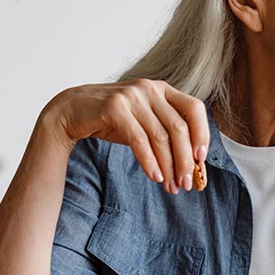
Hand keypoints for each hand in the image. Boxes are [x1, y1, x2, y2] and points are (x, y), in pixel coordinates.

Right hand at [42, 79, 208, 193]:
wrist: (71, 111)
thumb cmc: (112, 120)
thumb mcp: (143, 122)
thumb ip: (165, 135)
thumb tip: (191, 164)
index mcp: (162, 89)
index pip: (194, 108)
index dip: (202, 134)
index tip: (201, 159)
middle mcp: (150, 88)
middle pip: (179, 127)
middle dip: (185, 159)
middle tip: (186, 183)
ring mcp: (132, 96)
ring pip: (160, 136)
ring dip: (168, 166)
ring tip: (171, 186)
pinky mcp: (114, 107)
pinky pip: (138, 139)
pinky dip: (149, 161)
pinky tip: (155, 176)